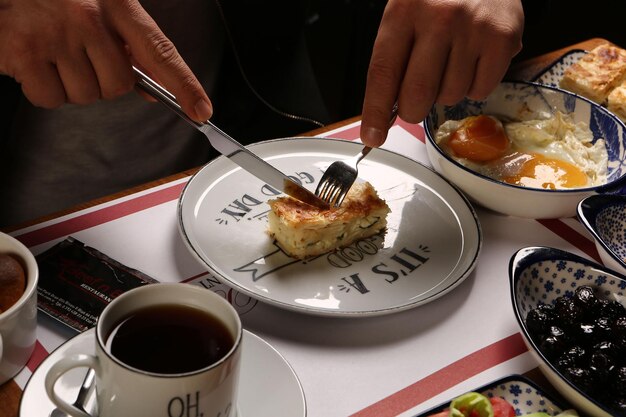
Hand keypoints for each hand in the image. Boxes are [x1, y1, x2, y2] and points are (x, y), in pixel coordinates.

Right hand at [0, 0, 211, 121]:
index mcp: (116, 3)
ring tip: (54, 54)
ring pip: (86, 96)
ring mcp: (55, 34)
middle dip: (103, 82)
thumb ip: (129, 45)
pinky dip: (44, 90)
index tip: (200, 109)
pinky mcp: (24, 52)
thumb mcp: (100, 8)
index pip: (160, 51)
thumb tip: (154, 91)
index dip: (185, 85)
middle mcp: (88, 16)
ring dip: (72, 86)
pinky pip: (51, 99)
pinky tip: (36, 63)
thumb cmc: (55, 0)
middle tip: (79, 57)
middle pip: (119, 86)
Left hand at [360, 0, 523, 145]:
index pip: (382, 73)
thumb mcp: (406, 12)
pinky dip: (473, 85)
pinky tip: (471, 60)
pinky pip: (479, 90)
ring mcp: (474, 28)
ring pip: (449, 96)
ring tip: (450, 61)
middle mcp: (439, 17)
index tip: (372, 136)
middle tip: (413, 101)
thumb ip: (393, 58)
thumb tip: (386, 111)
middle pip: (416, 94)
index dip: (375, 112)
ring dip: (445, 91)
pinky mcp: (503, 38)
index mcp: (404, 10)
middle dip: (411, 109)